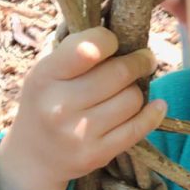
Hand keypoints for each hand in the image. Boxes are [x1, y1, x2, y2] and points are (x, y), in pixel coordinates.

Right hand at [0, 28, 165, 189]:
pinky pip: (138, 128)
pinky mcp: (96, 154)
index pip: (90, 48)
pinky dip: (153, 113)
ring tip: (129, 89)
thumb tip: (123, 34)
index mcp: (44, 77)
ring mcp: (78, 133)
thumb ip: (76, 52)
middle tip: (145, 59)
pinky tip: (156, 106)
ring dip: (137, 90)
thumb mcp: (47, 72)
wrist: (33, 156)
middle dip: (139, 61)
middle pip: (120, 73)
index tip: (115, 43)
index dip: (110, 40)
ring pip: (132, 99)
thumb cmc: (47, 101)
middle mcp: (59, 106)